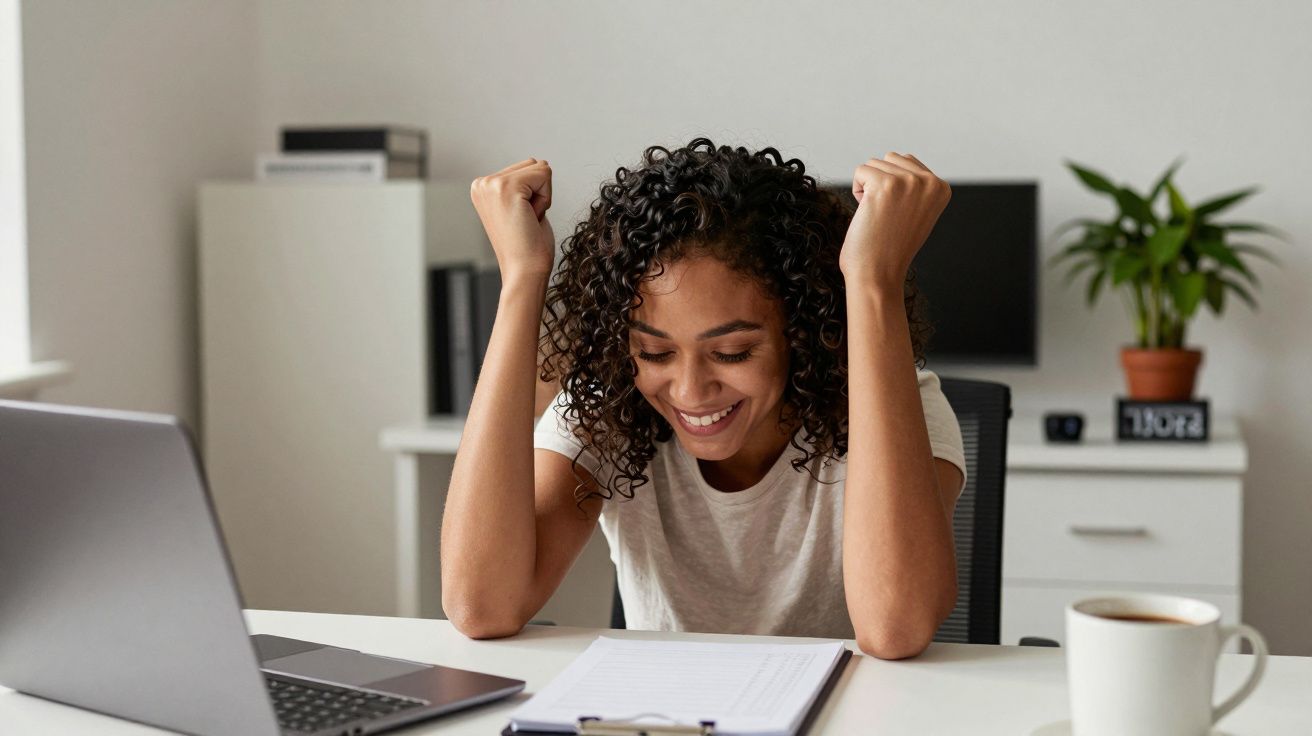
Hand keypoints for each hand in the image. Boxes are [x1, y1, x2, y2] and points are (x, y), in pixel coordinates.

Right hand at [470, 158, 555, 279]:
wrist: (524, 271)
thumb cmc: (528, 247)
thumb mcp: (521, 207)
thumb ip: (525, 185)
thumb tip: (541, 163)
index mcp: (482, 187)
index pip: (526, 168)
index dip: (534, 194)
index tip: (522, 218)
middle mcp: (481, 183)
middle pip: (533, 164)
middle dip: (539, 192)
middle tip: (527, 220)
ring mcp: (490, 184)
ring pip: (540, 168)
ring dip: (543, 196)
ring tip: (528, 219)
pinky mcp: (504, 187)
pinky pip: (545, 175)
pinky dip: (546, 199)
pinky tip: (531, 218)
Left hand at [839, 153, 950, 288]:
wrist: (879, 274)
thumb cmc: (890, 247)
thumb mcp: (916, 212)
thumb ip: (915, 186)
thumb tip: (898, 159)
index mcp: (941, 187)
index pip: (907, 163)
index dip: (894, 188)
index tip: (898, 215)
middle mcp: (930, 182)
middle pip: (890, 159)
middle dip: (880, 183)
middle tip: (886, 215)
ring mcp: (909, 182)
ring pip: (874, 164)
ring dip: (868, 188)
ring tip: (878, 215)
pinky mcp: (885, 185)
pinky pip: (860, 171)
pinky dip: (857, 191)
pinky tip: (867, 213)